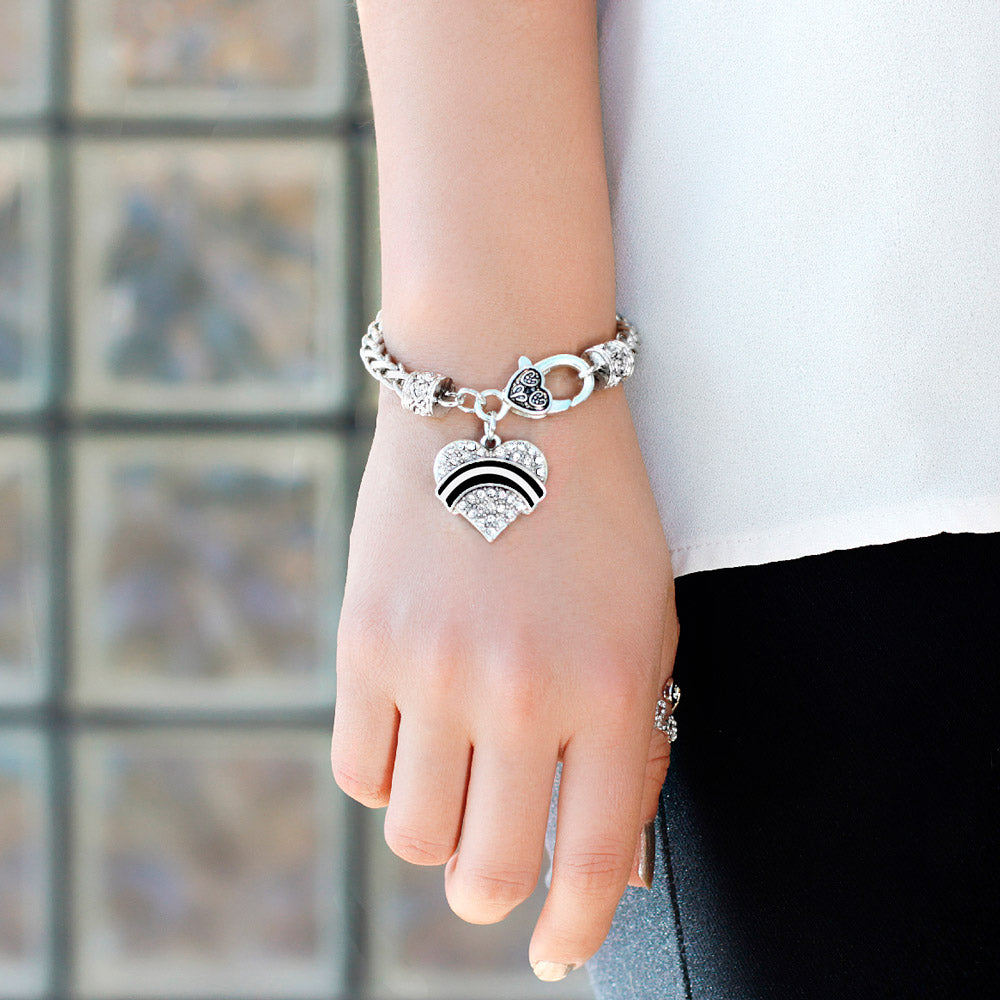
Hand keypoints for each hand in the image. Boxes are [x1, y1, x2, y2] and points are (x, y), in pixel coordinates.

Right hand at [332, 385, 678, 976]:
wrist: (504, 394)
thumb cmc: (594, 513)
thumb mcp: (646, 622)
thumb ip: (632, 742)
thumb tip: (605, 863)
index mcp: (614, 691)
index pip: (588, 862)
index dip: (572, 930)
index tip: (557, 953)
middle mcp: (521, 693)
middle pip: (484, 873)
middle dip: (491, 889)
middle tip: (493, 865)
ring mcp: (433, 669)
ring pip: (412, 835)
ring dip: (437, 828)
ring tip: (456, 775)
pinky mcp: (364, 641)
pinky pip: (358, 769)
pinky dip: (388, 773)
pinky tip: (414, 730)